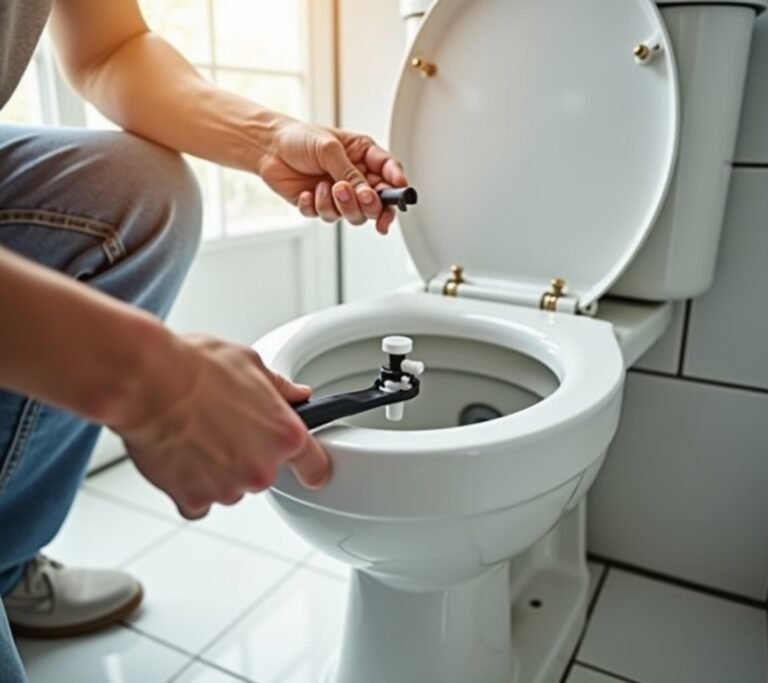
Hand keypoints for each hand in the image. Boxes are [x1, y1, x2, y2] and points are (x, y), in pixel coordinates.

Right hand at [115, 334, 329, 519]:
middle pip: (263, 472)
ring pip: (230, 487)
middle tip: (223, 427)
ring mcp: (228, 488)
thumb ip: (280, 388)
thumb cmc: (196, 367)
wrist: (149, 382)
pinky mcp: (194, 499)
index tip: (311, 471)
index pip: (315, 465)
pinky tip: (180, 458)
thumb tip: (298, 395)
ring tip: (195, 435)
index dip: (313, 468)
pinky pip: (198, 502)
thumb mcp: (251, 364)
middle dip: (247, 455)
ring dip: (216, 470)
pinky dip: (189, 486)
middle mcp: (262, 468)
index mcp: (284, 435)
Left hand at [259, 119, 408, 234]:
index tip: (401, 192)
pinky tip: (307, 193)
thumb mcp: (329, 148)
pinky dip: (316, 207)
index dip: (398, 186)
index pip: (390, 175)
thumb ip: (349, 173)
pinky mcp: (320, 207)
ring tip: (324, 187)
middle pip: (376, 204)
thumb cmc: (299, 138)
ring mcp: (338, 195)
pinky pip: (326, 217)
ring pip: (354, 216)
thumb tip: (366, 193)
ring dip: (340, 205)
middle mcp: (355, 179)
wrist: (268, 148)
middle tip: (360, 195)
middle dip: (369, 204)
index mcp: (363, 158)